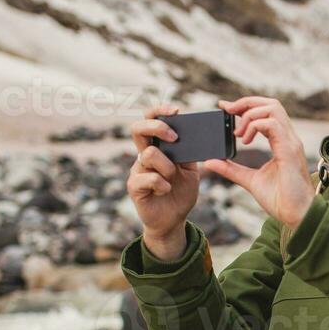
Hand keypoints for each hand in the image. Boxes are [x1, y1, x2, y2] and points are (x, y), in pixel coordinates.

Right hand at [126, 103, 199, 258]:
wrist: (174, 219)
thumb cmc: (181, 192)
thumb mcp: (191, 170)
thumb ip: (189, 153)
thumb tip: (193, 136)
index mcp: (158, 147)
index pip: (151, 120)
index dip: (159, 111)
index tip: (176, 110)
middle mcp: (144, 155)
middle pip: (138, 128)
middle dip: (157, 127)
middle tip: (174, 138)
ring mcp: (137, 170)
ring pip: (148, 154)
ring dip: (166, 165)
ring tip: (173, 178)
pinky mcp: (134, 186)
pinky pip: (147, 177)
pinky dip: (162, 183)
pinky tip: (166, 190)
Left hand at [201, 97, 314, 227]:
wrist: (296, 216)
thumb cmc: (280, 200)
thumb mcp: (249, 180)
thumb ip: (231, 169)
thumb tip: (211, 162)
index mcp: (282, 142)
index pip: (267, 112)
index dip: (245, 105)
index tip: (225, 108)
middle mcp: (288, 138)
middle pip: (271, 103)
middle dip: (247, 102)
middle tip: (228, 111)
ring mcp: (291, 142)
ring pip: (272, 108)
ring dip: (250, 115)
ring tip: (238, 134)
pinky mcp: (289, 150)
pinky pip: (272, 124)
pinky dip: (255, 126)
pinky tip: (245, 141)